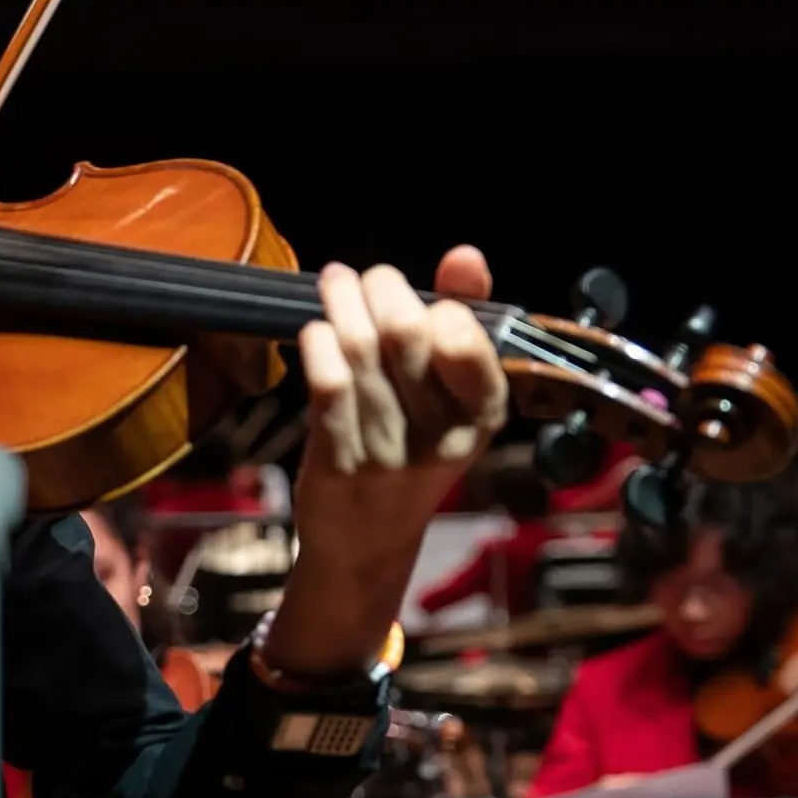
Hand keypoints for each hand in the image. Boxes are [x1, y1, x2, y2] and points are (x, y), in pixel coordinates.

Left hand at [265, 248, 506, 677]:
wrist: (367, 542)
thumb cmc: (412, 450)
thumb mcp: (453, 397)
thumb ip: (464, 319)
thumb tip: (467, 255)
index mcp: (483, 415)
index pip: (466, 339)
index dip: (436, 304)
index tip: (416, 294)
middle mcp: (442, 436)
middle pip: (406, 334)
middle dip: (380, 290)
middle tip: (361, 278)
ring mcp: (390, 453)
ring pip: (361, 354)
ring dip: (340, 305)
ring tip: (333, 284)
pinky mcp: (340, 464)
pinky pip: (327, 389)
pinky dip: (317, 348)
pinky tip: (314, 331)